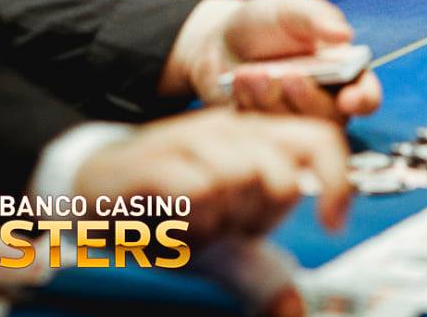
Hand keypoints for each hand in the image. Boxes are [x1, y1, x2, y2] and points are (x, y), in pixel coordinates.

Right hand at [73, 106, 351, 242]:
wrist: (89, 192)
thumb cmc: (162, 211)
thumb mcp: (217, 241)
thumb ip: (259, 268)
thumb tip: (292, 308)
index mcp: (257, 136)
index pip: (322, 139)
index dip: (338, 181)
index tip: (331, 224)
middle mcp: (230, 128)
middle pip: (281, 173)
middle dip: (260, 218)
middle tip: (226, 226)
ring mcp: (190, 137)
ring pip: (243, 177)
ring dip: (221, 220)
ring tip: (193, 224)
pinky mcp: (155, 158)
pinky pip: (200, 190)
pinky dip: (191, 220)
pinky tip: (174, 225)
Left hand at [181, 0, 382, 120]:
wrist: (219, 40)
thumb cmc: (264, 23)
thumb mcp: (291, 9)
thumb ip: (317, 18)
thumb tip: (344, 35)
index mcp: (342, 71)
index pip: (366, 95)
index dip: (363, 101)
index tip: (348, 99)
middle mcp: (323, 100)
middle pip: (331, 119)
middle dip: (309, 99)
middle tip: (289, 75)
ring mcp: (293, 119)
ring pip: (295, 130)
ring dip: (272, 100)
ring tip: (251, 72)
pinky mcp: (264, 131)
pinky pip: (262, 133)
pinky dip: (250, 107)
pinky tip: (238, 82)